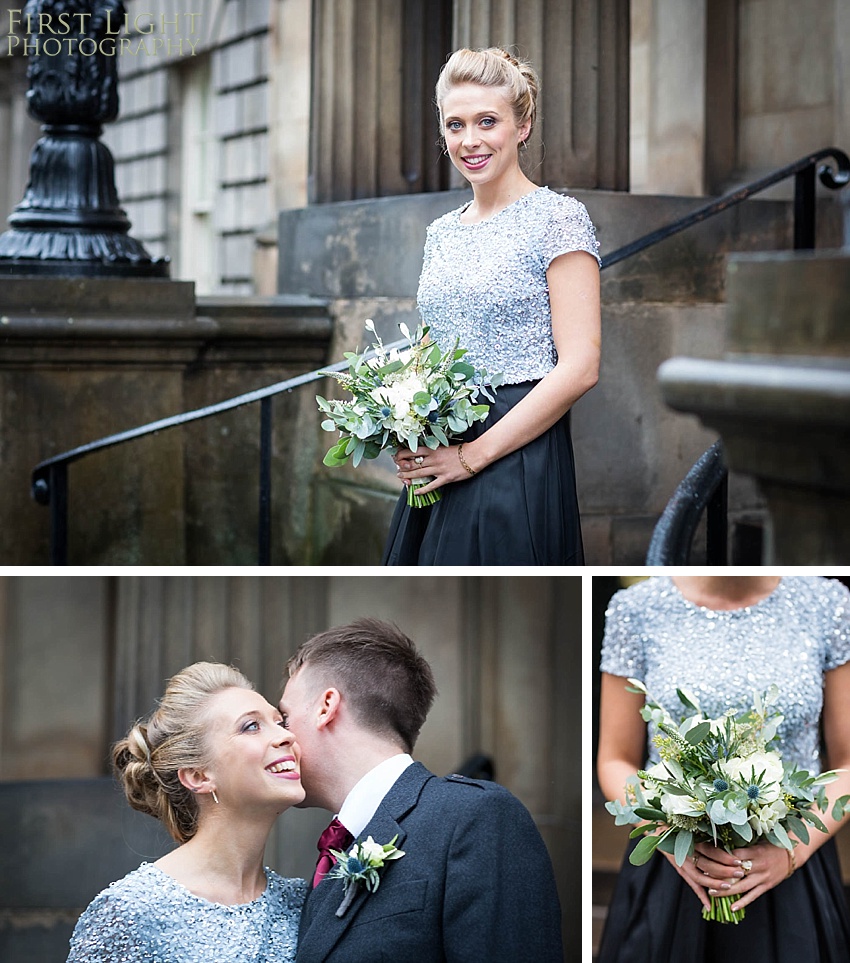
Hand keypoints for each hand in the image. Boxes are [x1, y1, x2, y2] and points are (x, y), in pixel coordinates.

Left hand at [393, 444, 477, 494]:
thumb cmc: (460, 450)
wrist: (474, 455)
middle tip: (397, 470)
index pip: (412, 451)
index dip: (402, 455)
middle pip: (413, 464)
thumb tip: (421, 452)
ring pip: (419, 474)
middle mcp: (433, 459)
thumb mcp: (444, 446)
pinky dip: (422, 490)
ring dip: (408, 477)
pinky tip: (416, 492)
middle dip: (402, 467)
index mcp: (433, 449)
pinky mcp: (445, 478)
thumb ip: (433, 450)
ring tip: (401, 478)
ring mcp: (439, 469)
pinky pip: (431, 485)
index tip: (397, 457)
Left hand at [663, 840, 791, 912]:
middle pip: (735, 872)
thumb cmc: (770, 845)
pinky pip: (753, 896)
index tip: (706, 857)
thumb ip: (741, 844)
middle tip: (703, 875)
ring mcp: (763, 877)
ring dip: (726, 890)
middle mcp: (758, 865)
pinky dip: (743, 902)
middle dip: (719, 874)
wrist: (791, 855)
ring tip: (712, 892)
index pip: (734, 855)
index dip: (720, 857)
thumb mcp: (756, 840)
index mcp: (755, 851)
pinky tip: (732, 907)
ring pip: (742, 886)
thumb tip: (719, 843)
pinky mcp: (766, 886)